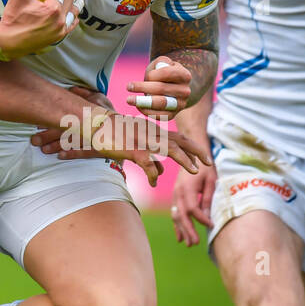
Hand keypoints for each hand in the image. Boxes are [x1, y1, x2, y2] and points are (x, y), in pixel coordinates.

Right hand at [0, 0, 81, 58]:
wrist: (9, 43)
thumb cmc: (13, 20)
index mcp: (52, 9)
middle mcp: (59, 20)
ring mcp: (59, 30)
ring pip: (73, 13)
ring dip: (77, 2)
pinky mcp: (57, 37)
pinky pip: (69, 26)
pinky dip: (73, 19)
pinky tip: (75, 16)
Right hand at [29, 107, 210, 186]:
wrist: (95, 124)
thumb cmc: (113, 135)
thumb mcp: (135, 146)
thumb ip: (150, 158)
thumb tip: (161, 173)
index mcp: (154, 132)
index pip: (179, 138)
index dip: (193, 147)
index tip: (204, 157)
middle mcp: (152, 134)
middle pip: (180, 141)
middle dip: (196, 152)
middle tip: (209, 163)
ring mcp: (143, 140)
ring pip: (170, 149)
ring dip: (184, 160)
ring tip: (194, 170)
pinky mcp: (132, 148)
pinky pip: (147, 163)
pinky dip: (153, 174)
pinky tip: (154, 181)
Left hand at [126, 58, 190, 119]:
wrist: (175, 88)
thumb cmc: (165, 73)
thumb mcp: (164, 63)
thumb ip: (160, 62)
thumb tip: (152, 75)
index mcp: (185, 75)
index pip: (166, 73)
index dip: (153, 74)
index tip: (146, 76)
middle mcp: (185, 91)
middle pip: (161, 88)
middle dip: (143, 87)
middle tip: (128, 86)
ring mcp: (180, 105)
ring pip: (160, 103)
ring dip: (143, 101)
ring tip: (129, 99)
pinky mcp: (172, 115)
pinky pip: (159, 115)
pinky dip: (146, 111)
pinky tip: (138, 105)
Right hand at [171, 156, 215, 245]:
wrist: (191, 154)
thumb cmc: (204, 167)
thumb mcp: (210, 181)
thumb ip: (207, 198)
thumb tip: (207, 217)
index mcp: (187, 188)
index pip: (193, 208)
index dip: (201, 219)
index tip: (212, 225)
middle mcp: (178, 193)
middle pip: (182, 215)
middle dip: (189, 230)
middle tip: (195, 243)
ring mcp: (174, 195)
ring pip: (176, 217)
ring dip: (183, 231)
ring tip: (189, 244)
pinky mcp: (175, 198)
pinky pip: (174, 214)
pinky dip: (177, 226)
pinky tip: (180, 238)